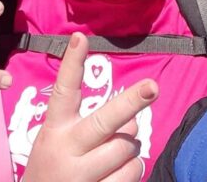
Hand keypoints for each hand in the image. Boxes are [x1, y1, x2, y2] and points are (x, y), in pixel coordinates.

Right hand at [24, 33, 158, 181]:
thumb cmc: (53, 172)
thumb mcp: (58, 146)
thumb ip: (92, 128)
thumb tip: (133, 122)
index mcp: (54, 132)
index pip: (64, 92)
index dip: (72, 64)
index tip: (81, 37)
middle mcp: (66, 151)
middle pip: (104, 121)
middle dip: (130, 102)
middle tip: (152, 86)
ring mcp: (81, 175)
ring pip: (127, 148)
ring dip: (129, 148)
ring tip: (111, 158)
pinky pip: (132, 173)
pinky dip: (130, 171)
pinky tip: (112, 176)